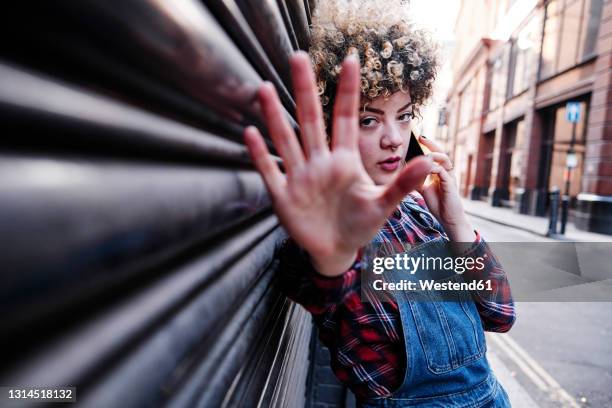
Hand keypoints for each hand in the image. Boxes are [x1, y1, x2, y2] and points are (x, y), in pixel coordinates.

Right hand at [244, 51, 432, 275]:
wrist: (337, 251)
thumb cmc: (360, 224)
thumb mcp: (384, 205)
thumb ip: (403, 183)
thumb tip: (430, 162)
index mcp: (344, 160)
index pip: (346, 118)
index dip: (348, 90)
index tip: (351, 60)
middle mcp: (320, 162)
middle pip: (311, 120)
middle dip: (305, 90)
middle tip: (298, 57)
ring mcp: (300, 177)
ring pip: (287, 141)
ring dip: (275, 117)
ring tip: (265, 89)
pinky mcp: (284, 196)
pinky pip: (270, 171)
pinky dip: (261, 155)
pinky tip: (251, 133)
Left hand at [416, 136, 474, 241]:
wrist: (449, 219)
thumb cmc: (439, 205)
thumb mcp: (423, 190)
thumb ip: (417, 181)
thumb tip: (405, 172)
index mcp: (440, 172)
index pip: (435, 155)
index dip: (428, 146)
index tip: (418, 138)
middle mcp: (446, 173)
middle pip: (441, 153)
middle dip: (432, 144)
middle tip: (421, 137)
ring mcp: (449, 178)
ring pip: (445, 159)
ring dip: (433, 155)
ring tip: (423, 155)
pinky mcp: (450, 185)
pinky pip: (443, 172)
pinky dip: (433, 168)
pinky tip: (425, 169)